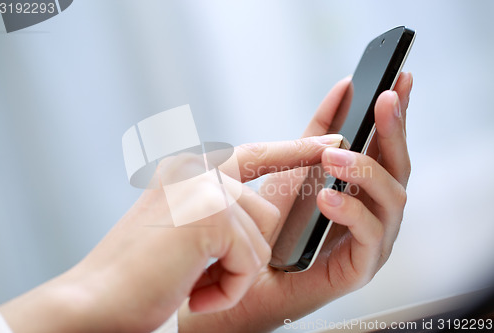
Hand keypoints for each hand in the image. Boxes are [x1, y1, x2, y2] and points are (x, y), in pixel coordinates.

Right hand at [0, 135, 342, 332]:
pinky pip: (250, 262)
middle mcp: (197, 171)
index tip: (329, 140)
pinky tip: (193, 291)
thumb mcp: (184, 229)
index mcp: (190, 170)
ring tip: (189, 281)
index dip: (296, 149)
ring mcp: (204, 189)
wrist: (97, 301)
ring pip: (260, 240)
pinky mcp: (211, 216)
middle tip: (195, 271)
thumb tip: (262, 215)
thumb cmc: (139, 273)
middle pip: (265, 213)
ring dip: (232, 273)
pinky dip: (227, 289)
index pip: (256, 154)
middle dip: (241, 253)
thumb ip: (219, 210)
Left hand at [179, 72, 412, 331]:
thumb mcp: (294, 167)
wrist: (240, 274)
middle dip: (393, 130)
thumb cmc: (270, 222)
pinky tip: (328, 198)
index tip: (397, 79)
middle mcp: (373, 211)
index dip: (396, 114)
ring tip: (336, 156)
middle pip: (399, 167)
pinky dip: (352, 212)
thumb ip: (318, 132)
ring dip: (366, 171)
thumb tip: (343, 88)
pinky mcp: (359, 268)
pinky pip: (370, 237)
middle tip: (384, 99)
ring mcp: (371, 240)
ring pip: (393, 200)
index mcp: (361, 188)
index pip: (387, 146)